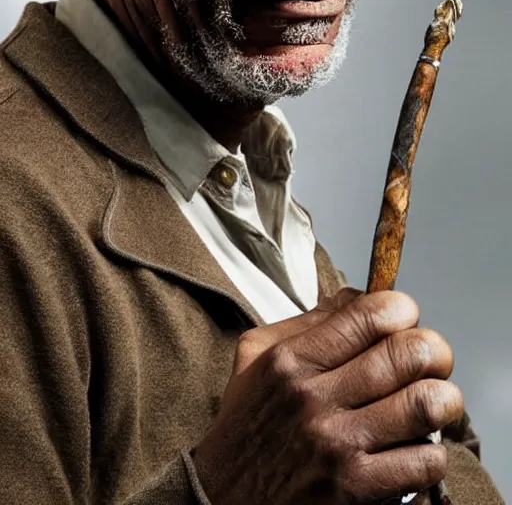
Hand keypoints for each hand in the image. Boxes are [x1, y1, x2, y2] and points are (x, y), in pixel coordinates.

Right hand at [193, 288, 463, 503]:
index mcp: (291, 359)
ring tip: (434, 400)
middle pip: (409, 353)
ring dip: (442, 399)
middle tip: (430, 359)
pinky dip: (431, 452)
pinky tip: (414, 447)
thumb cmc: (244, 427)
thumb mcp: (255, 358)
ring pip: (425, 403)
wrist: (218, 501)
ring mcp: (336, 444)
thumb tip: (359, 296)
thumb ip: (307, 321)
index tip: (404, 318)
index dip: (402, 309)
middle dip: (434, 350)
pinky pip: (424, 460)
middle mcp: (313, 397)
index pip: (371, 314)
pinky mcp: (355, 490)